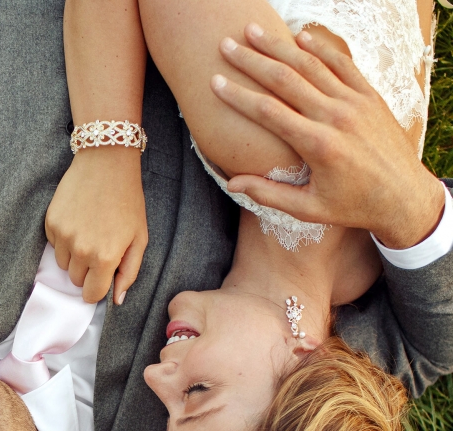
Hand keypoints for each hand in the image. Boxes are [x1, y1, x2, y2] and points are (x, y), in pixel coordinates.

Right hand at [45, 146, 147, 303]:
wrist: (106, 163)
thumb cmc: (127, 200)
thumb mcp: (139, 238)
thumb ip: (129, 272)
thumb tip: (117, 299)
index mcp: (105, 257)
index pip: (91, 294)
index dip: (96, 289)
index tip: (101, 279)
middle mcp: (81, 250)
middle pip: (75, 281)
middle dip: (86, 271)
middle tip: (99, 248)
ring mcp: (63, 236)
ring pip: (63, 265)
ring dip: (73, 257)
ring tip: (88, 233)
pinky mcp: (51, 223)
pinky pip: (54, 245)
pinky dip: (64, 240)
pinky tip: (78, 221)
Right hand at [212, 24, 445, 249]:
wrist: (403, 196)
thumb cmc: (351, 207)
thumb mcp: (307, 209)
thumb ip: (268, 194)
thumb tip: (232, 185)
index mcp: (317, 145)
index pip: (268, 112)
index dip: (238, 95)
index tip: (215, 82)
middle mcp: (336, 117)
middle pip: (285, 79)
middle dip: (252, 61)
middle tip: (227, 46)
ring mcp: (355, 102)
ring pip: (311, 65)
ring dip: (279, 46)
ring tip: (254, 32)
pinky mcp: (369, 96)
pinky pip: (342, 64)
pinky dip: (320, 48)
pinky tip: (299, 36)